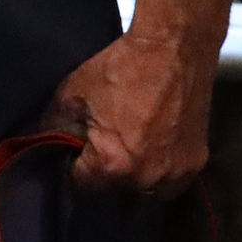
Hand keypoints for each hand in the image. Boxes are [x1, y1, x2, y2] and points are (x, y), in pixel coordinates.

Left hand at [57, 28, 215, 193]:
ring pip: (145, 193)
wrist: (173, 48)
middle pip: (114, 192)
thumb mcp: (72, 94)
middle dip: (103, 175)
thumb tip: (43, 143)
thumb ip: (54, 126)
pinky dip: (159, 173)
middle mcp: (147, 179)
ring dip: (133, 179)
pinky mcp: (197, 163)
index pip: (81, 185)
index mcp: (114, 165)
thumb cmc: (121, 68)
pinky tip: (151, 153)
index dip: (73, 168)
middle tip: (101, 148)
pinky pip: (171, 182)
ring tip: (127, 152)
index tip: (73, 154)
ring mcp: (176, 174)